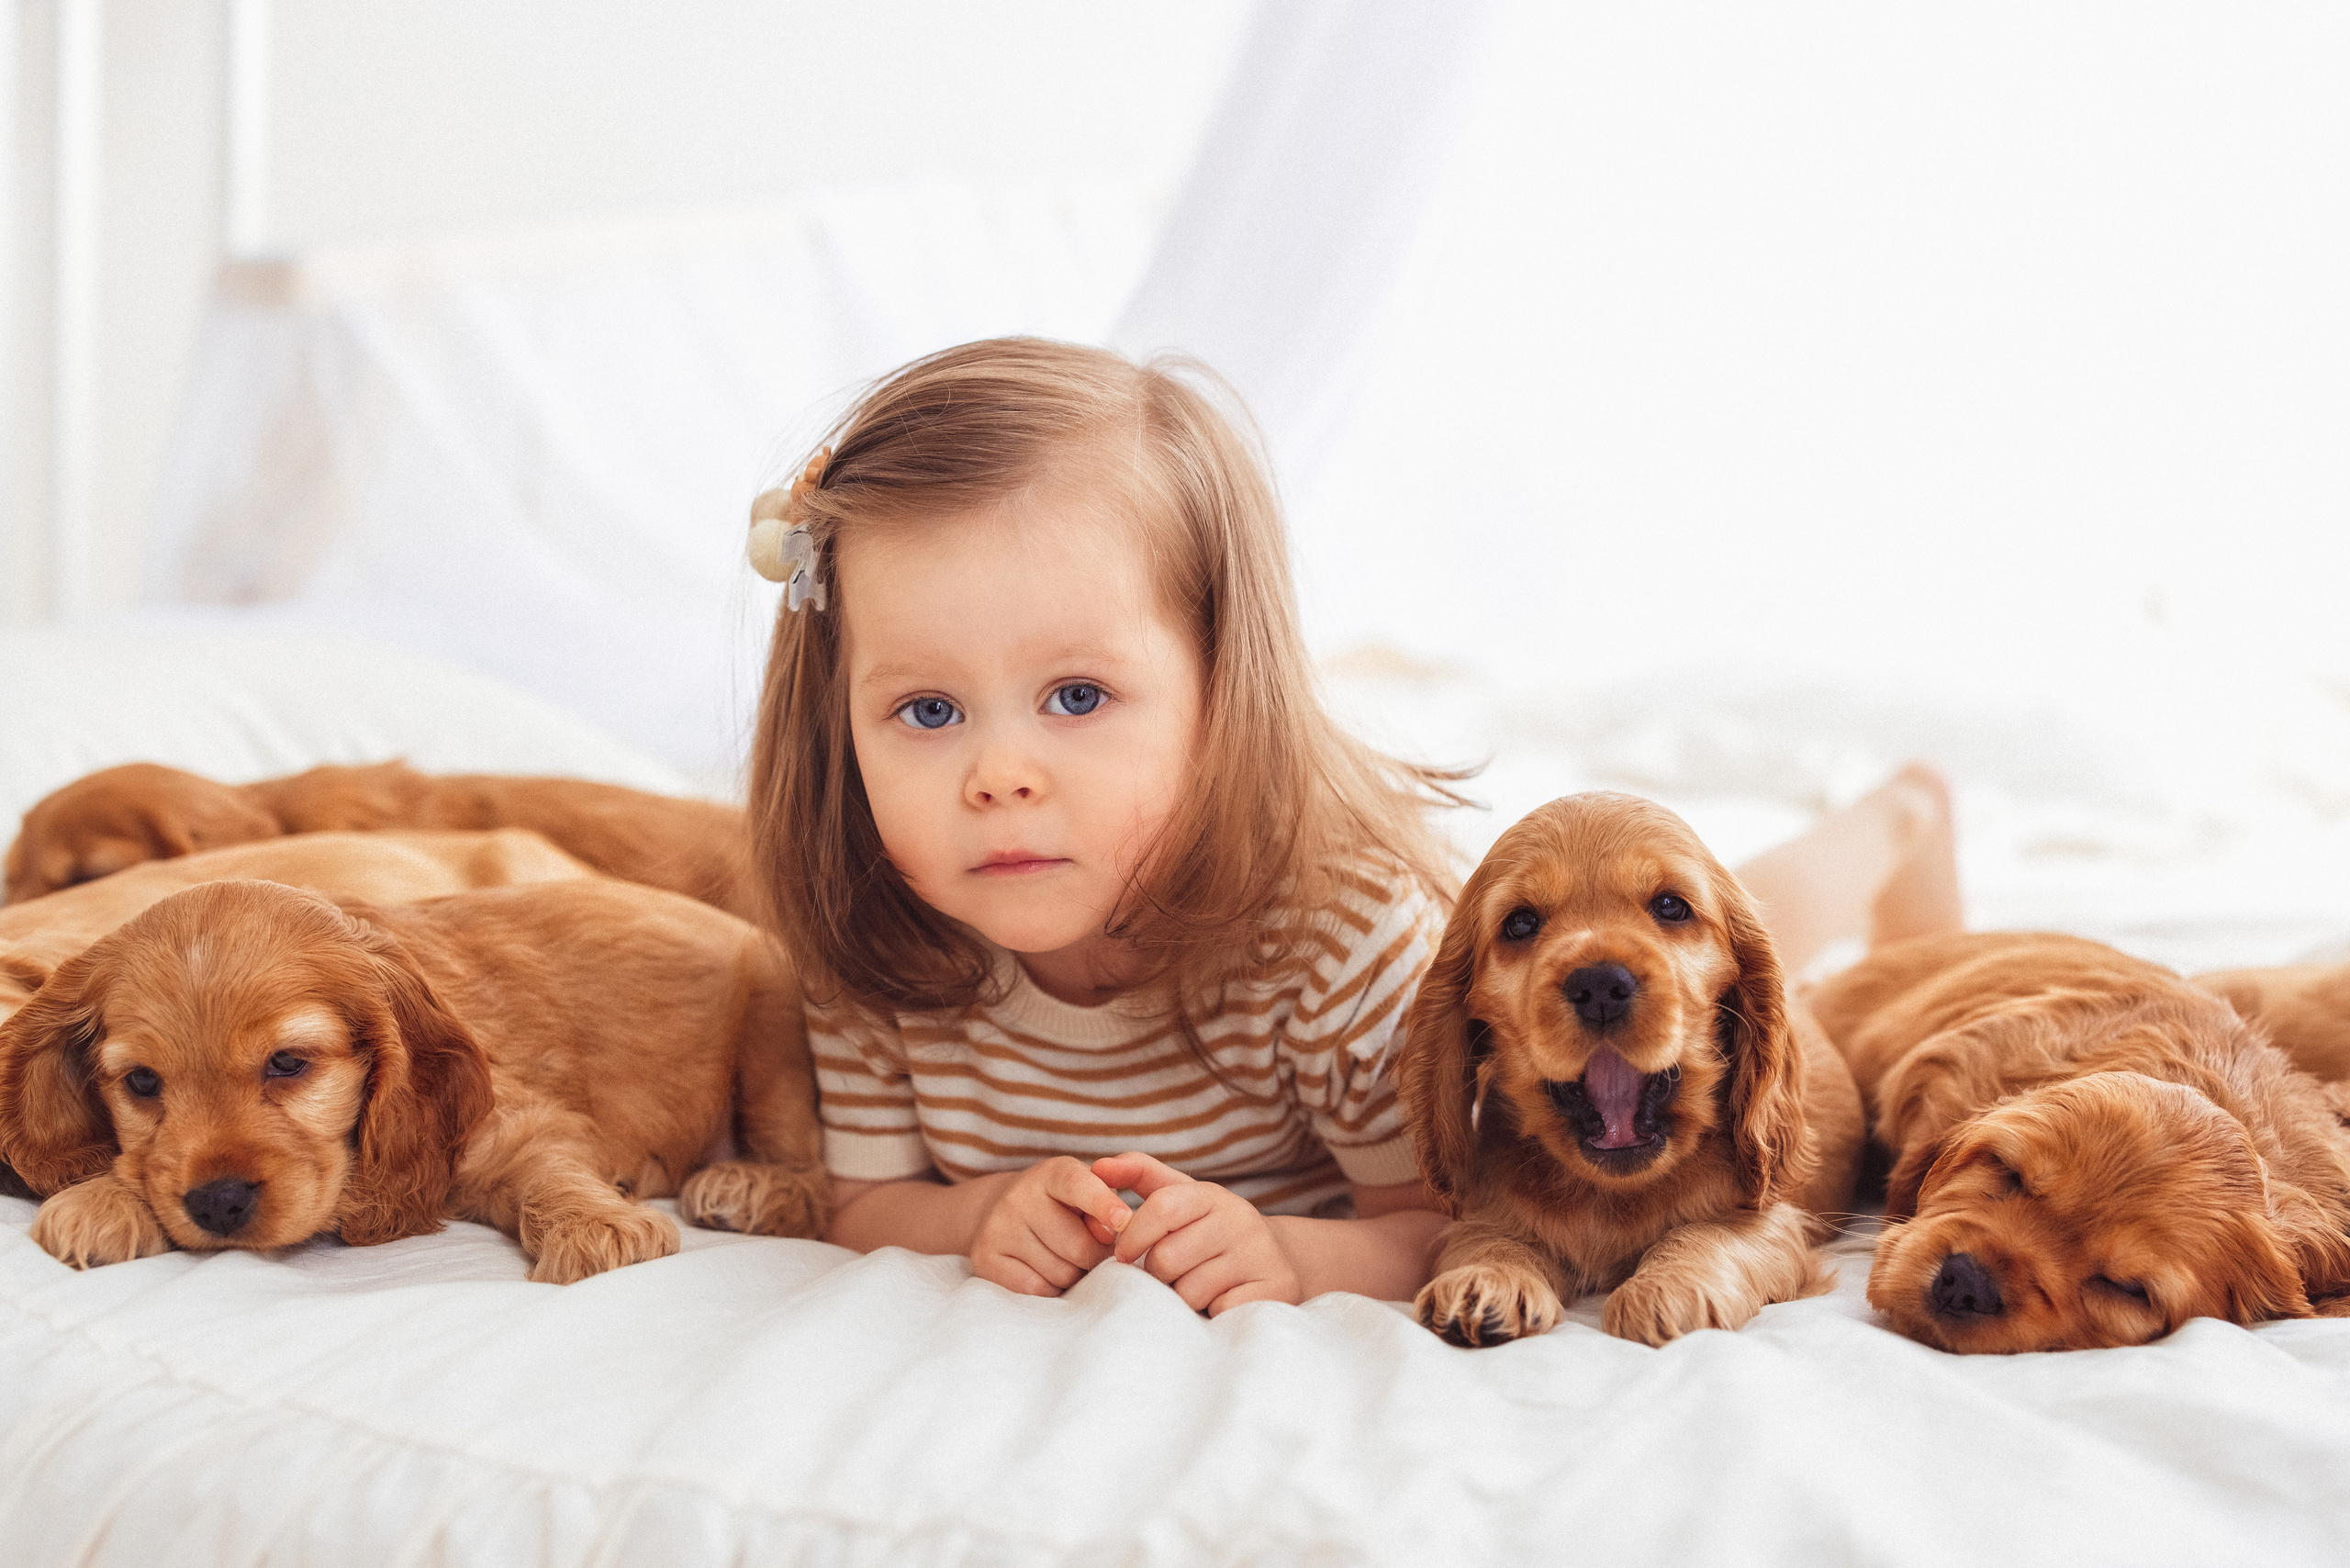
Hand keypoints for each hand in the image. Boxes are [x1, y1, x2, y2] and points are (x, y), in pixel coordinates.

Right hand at [970, 1156, 1130, 1297]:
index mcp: (1052, 1174)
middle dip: (1095, 1257)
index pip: (1078, 1185)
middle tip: (1090, 1251)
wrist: (1001, 1212)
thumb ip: (1107, 1203)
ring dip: (1074, 1275)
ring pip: (1061, 1273)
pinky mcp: (984, 1259)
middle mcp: (1020, 1196)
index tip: (1124, 1221)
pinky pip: (1037, 1290)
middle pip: (1079, 1247)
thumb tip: (1114, 1228)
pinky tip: (1045, 1273)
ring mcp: (998, 1228)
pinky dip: (1050, 1290)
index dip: (1103, 1204)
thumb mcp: (1084, 1192)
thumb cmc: (1060, 1206)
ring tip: (1065, 1260)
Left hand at [1093, 1152, 1301, 1314]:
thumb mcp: (1179, 1197)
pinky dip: (1211, 1315)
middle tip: (1170, 1277)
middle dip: (1158, 1275)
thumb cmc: (1207, 1231)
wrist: (1271, 1263)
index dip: (1133, 1236)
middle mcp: (1242, 1220)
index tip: (1122, 1255)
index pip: (1162, 1208)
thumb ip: (1138, 1175)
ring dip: (1182, 1299)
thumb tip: (1097, 1167)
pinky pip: (1218, 1313)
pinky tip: (1220, 1304)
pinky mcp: (1275, 1291)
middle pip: (1167, 1258)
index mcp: (1214, 1196)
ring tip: (1196, 1289)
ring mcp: (1261, 1256)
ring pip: (1189, 1292)